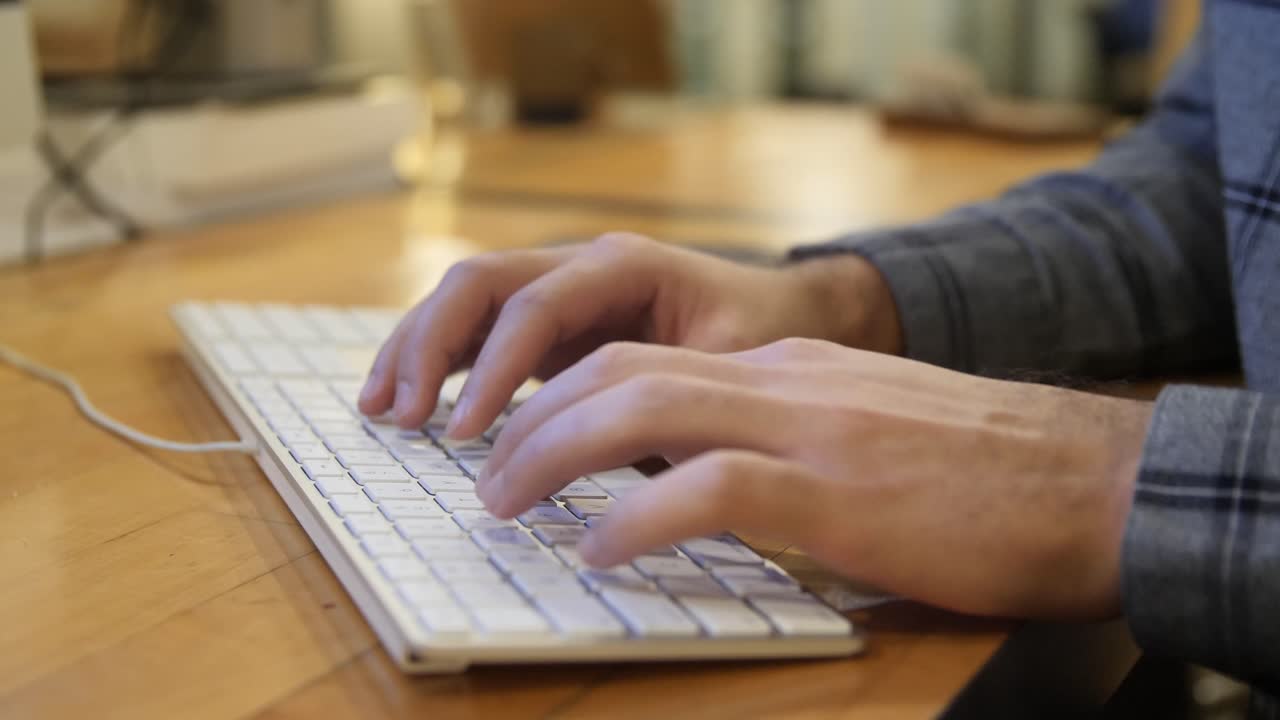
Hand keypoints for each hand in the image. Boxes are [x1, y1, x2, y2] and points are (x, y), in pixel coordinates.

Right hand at [358, 234, 900, 432]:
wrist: (779, 311)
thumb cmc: (757, 335)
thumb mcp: (731, 364)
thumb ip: (666, 394)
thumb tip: (598, 450)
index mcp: (623, 266)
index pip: (537, 305)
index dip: (494, 365)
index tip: (467, 430)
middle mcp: (580, 265)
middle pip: (481, 282)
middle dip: (432, 345)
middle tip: (404, 416)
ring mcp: (559, 288)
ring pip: (466, 299)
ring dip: (416, 348)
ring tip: (380, 409)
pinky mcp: (548, 321)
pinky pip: (477, 328)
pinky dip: (436, 360)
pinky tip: (405, 402)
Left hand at [475, 339, 1154, 619]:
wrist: (1092, 482)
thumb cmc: (985, 477)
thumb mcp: (868, 435)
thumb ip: (791, 442)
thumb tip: (710, 481)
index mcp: (790, 372)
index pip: (647, 359)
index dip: (566, 397)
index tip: (523, 440)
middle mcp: (786, 383)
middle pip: (621, 369)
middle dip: (534, 416)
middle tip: (487, 470)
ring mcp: (809, 429)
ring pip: (644, 406)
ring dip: (554, 452)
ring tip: (505, 500)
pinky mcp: (837, 492)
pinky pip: (709, 485)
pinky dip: (635, 515)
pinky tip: (596, 547)